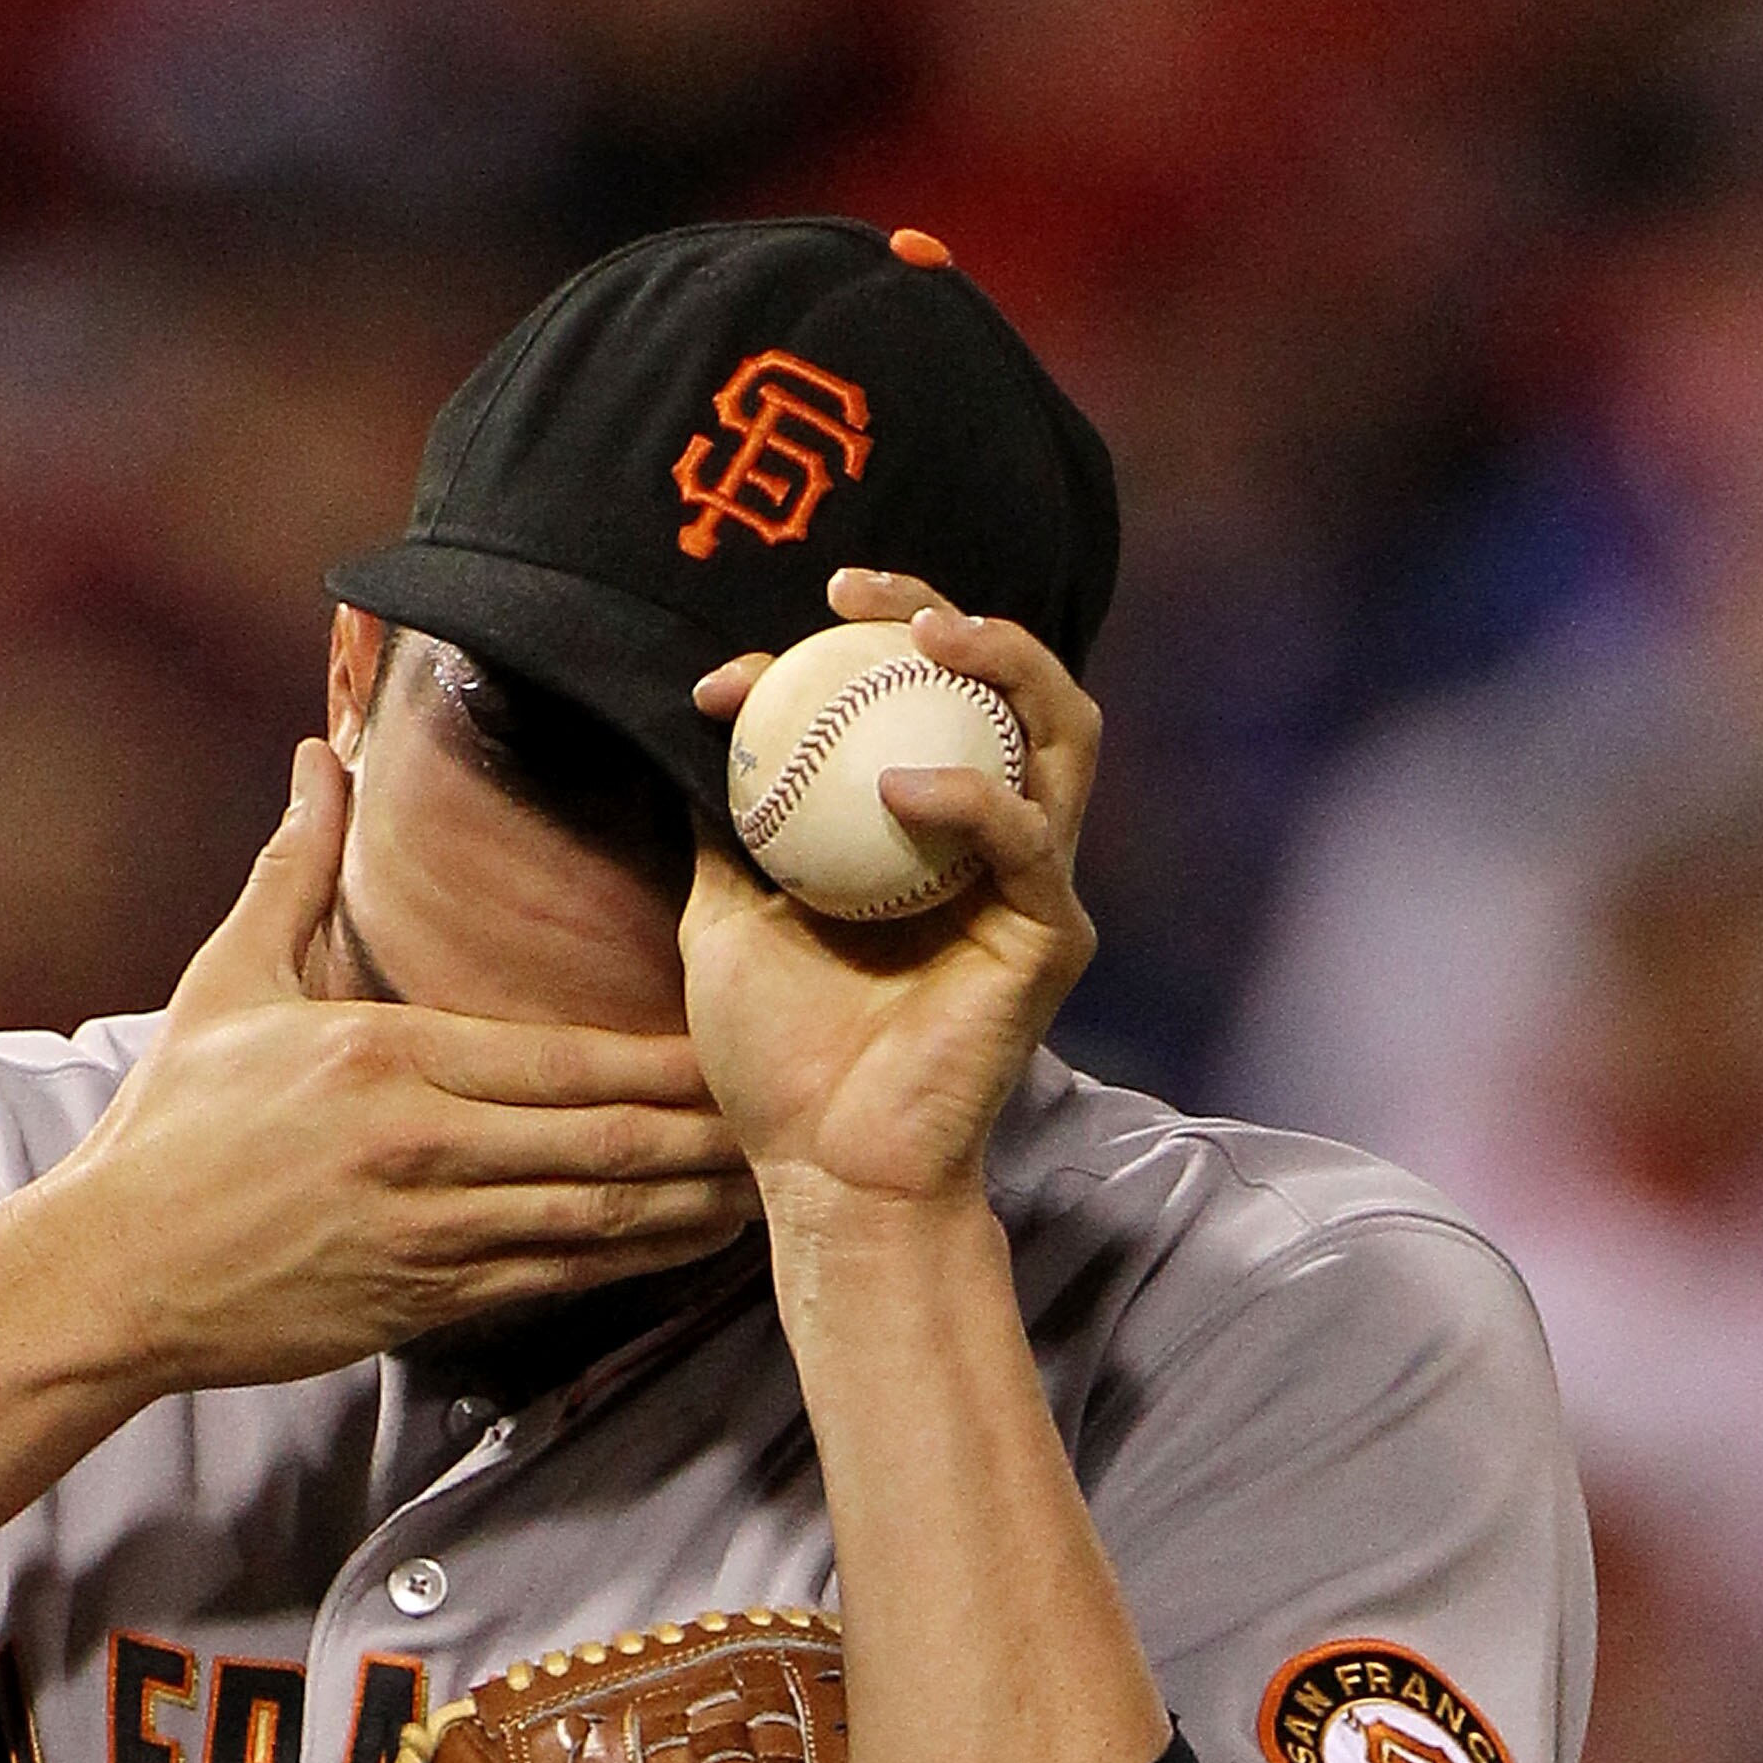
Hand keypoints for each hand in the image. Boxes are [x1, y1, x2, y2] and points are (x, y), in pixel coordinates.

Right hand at [60, 740, 754, 1388]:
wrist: (113, 1270)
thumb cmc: (169, 1127)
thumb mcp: (230, 983)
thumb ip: (294, 870)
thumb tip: (319, 756)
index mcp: (385, 1059)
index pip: (560, 1060)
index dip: (662, 1061)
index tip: (733, 1042)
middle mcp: (420, 1148)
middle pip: (599, 1142)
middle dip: (700, 1137)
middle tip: (784, 1119)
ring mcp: (425, 1236)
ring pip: (590, 1222)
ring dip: (683, 1211)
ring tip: (762, 1193)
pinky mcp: (419, 1304)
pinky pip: (548, 1282)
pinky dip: (622, 1267)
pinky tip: (678, 1250)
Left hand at [681, 569, 1099, 1213]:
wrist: (826, 1171)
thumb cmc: (780, 1061)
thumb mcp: (727, 916)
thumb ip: (730, 821)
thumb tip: (702, 720)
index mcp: (926, 831)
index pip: (909, 703)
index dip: (836, 658)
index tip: (737, 671)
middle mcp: (993, 844)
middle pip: (1007, 688)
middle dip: (945, 611)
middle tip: (856, 591)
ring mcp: (1032, 887)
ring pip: (1060, 734)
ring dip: (1002, 662)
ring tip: (923, 635)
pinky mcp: (1051, 939)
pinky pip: (1025, 840)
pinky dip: (969, 799)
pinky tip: (902, 786)